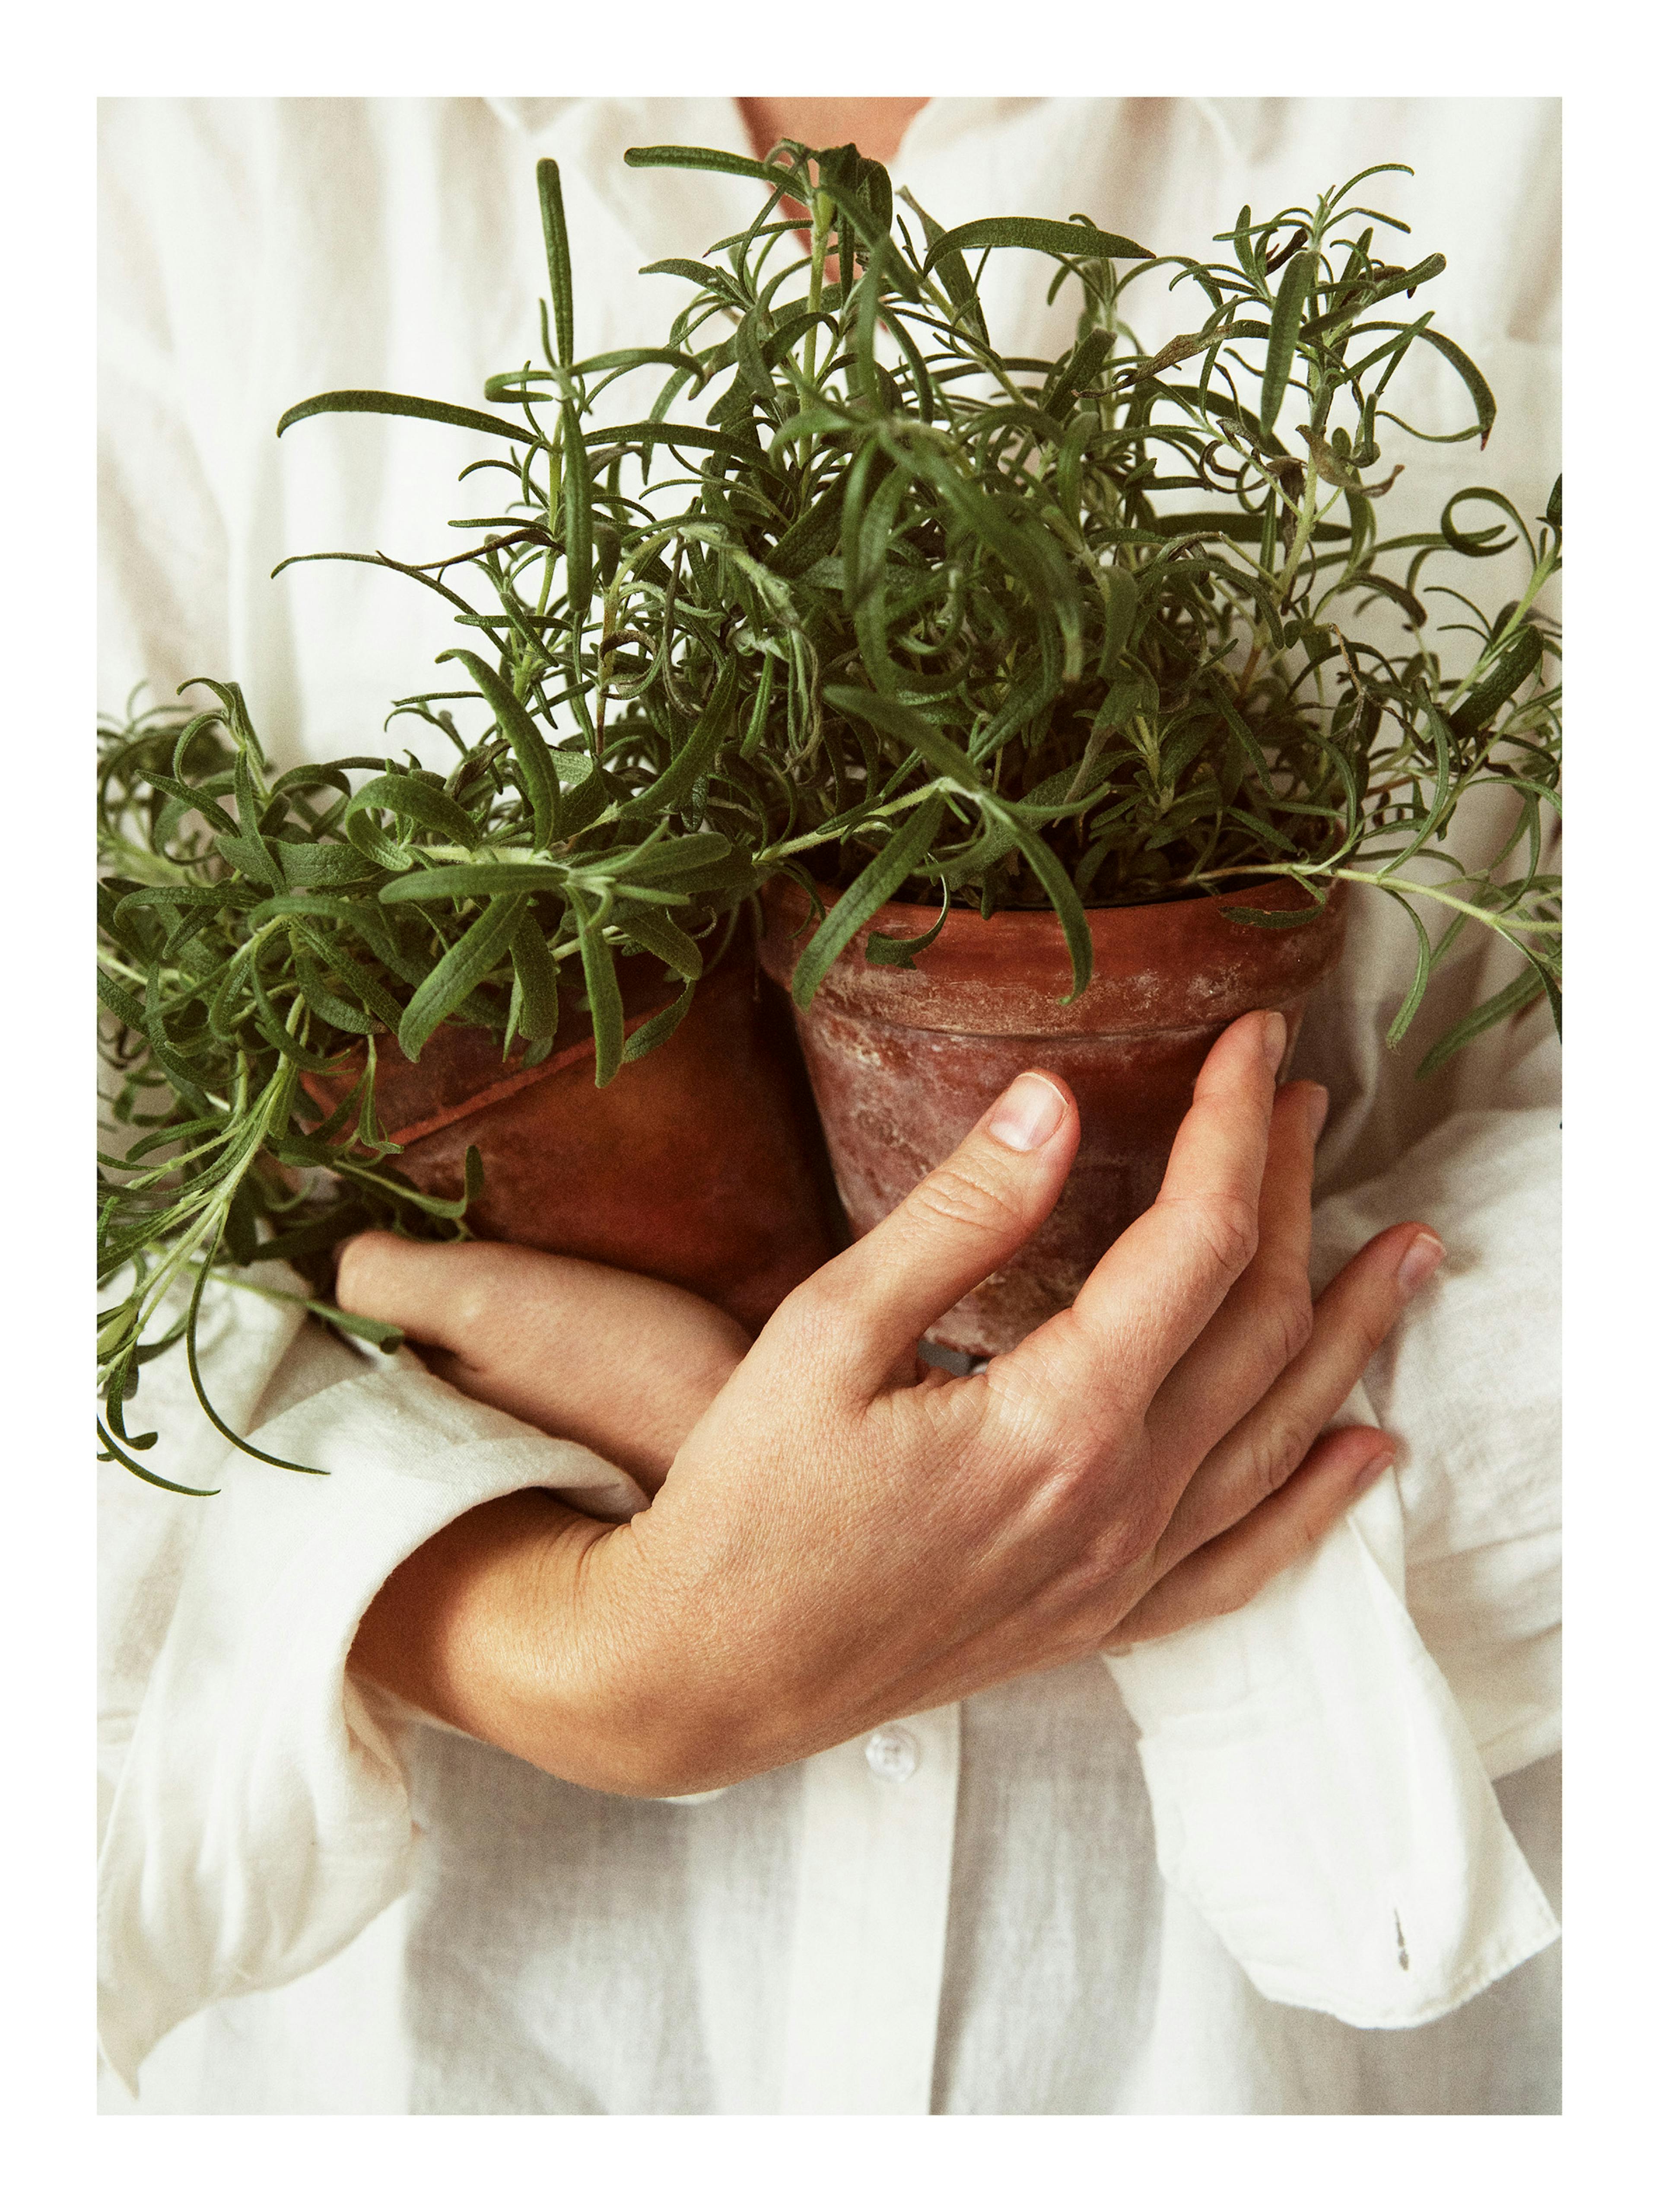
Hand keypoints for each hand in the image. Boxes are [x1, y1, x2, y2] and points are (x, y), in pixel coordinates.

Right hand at [342, 1011, 1443, 1795]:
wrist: (707, 1675)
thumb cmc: (747, 1501)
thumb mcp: (826, 1332)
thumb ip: (956, 1216)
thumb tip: (1054, 1101)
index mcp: (1056, 1421)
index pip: (1197, 1242)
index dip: (1234, 1130)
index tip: (1255, 1042)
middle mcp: (1118, 1501)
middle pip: (1257, 1323)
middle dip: (1293, 1196)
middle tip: (1305, 1103)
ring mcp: (1119, 1572)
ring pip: (1281, 1432)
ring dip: (1351, 1331)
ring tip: (1407, 1251)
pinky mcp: (1100, 1621)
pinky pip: (1246, 1559)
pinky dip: (1318, 1500)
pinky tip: (1364, 1451)